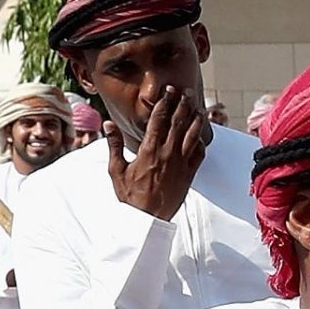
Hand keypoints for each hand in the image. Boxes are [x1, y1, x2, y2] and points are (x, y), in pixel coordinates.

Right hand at [107, 88, 207, 220]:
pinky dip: (201, 142)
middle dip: (182, 105)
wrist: (147, 217)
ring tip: (198, 108)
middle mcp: (167, 153)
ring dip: (196, 120)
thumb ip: (113, 144)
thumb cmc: (129, 194)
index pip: (158, 120)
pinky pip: (199, 155)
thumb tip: (107, 124)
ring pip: (192, 136)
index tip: (168, 91)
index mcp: (148, 149)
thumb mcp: (116, 168)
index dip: (164, 103)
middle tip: (187, 92)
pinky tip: (202, 135)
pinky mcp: (190, 174)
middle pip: (178, 123)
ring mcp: (181, 163)